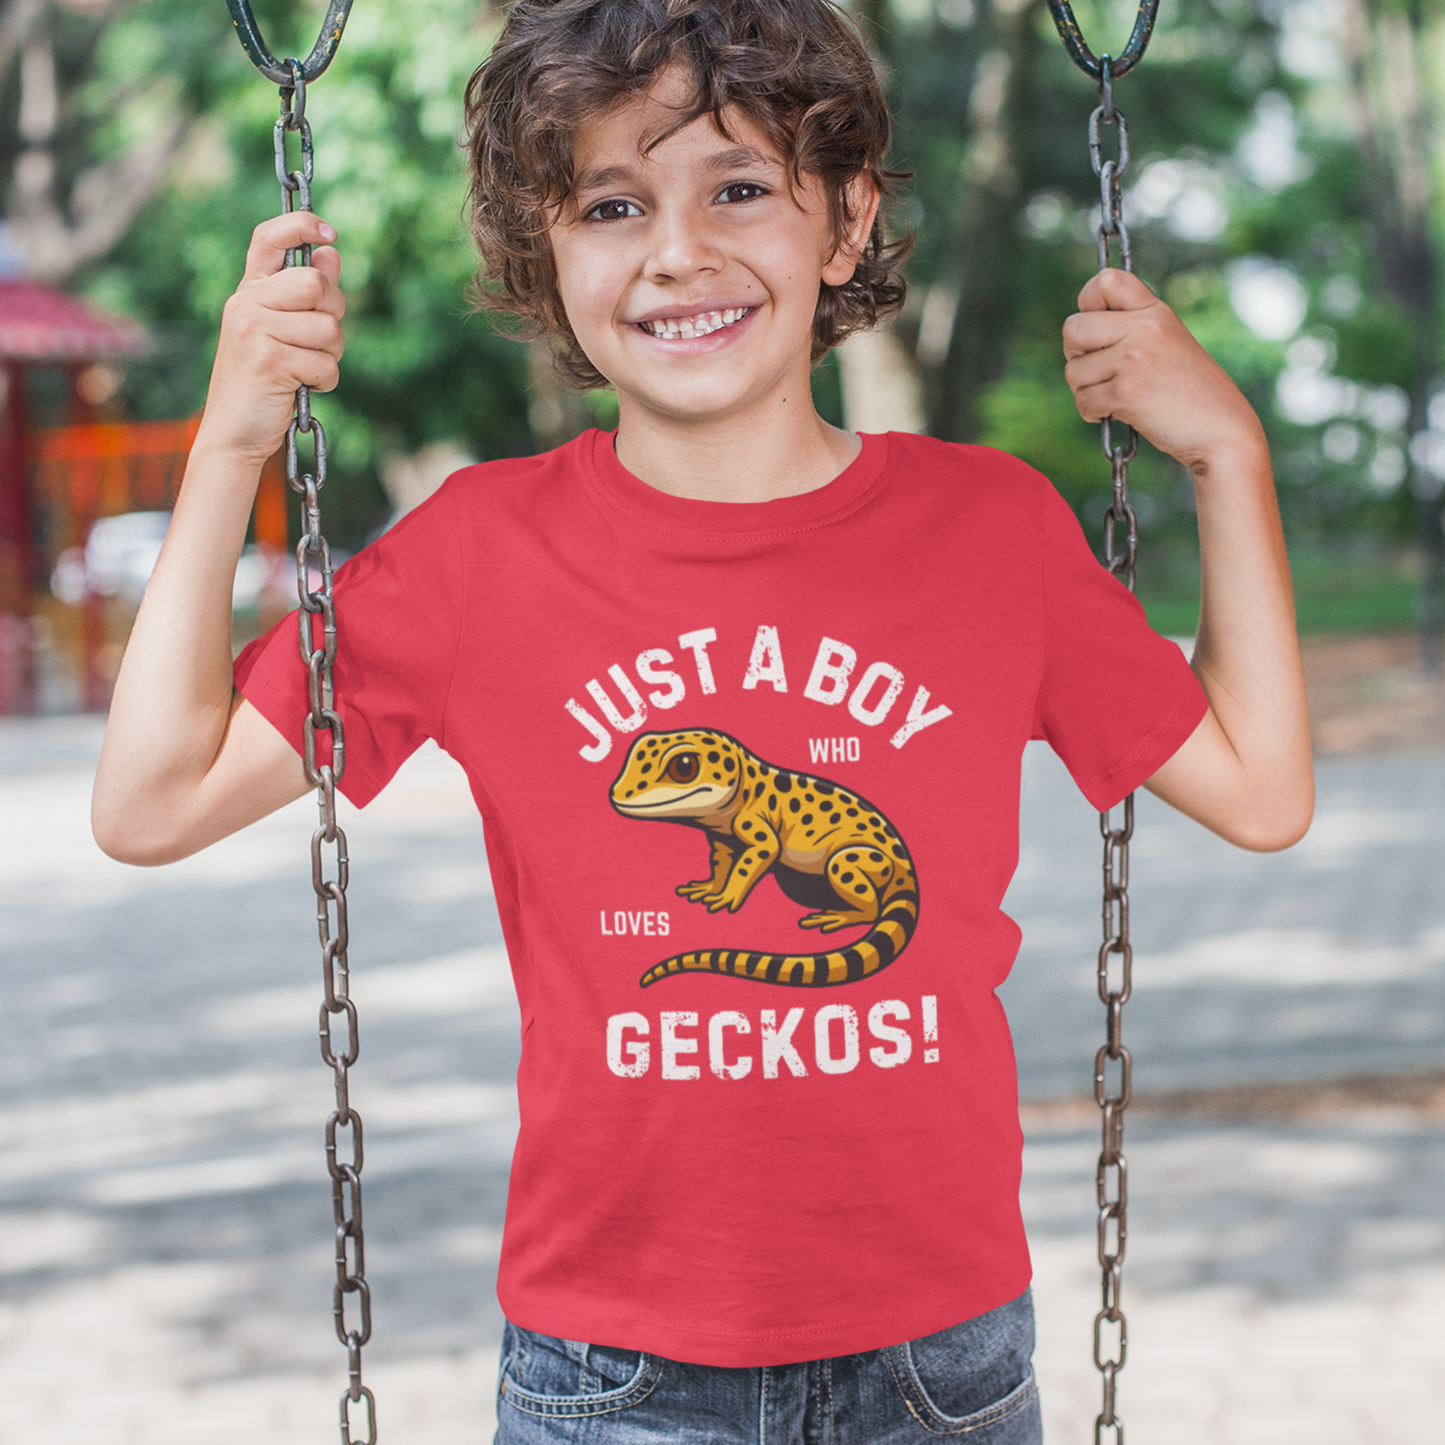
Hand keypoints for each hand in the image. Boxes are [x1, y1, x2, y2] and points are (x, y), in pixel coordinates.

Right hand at [196, 212, 344, 466]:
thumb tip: (330, 253)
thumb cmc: (262, 383)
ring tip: (304, 370)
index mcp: (249, 291)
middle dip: (333, 314)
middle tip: (318, 341)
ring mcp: (254, 330)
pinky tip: (302, 388)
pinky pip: (326, 363)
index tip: (329, 233)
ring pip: (328, 327)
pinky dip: (325, 381)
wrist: (233, 433)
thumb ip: (304, 296)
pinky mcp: (269, 360)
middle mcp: (246, 303)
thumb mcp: (281, 332)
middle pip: (316, 283)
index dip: (300, 225)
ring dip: (330, 355)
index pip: (268, 238)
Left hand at [1062, 269, 1265, 475]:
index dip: (1087, 302)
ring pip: (1073, 370)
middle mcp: (1144, 328)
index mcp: (1155, 311)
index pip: (1105, 281)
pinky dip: (1093, 413)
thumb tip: (1076, 328)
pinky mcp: (1126, 392)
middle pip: (1072, 328)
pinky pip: (1083, 400)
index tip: (1096, 326)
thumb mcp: (1167, 342)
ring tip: (1118, 396)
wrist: (1221, 430)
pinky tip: (1118, 412)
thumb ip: (1130, 328)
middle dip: (1076, 355)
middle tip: (1100, 370)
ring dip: (1086, 390)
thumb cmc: (1188, 390)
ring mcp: (1134, 359)